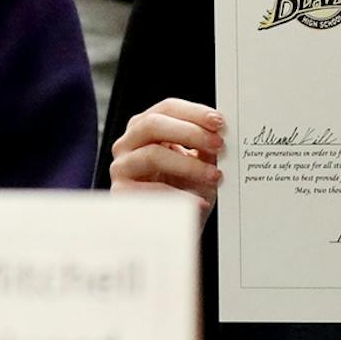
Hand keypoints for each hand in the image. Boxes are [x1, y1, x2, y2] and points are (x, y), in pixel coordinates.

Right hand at [108, 97, 223, 222]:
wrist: (173, 231)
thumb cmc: (186, 193)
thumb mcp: (200, 165)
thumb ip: (205, 147)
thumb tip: (217, 132)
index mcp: (146, 129)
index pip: (166, 108)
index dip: (193, 112)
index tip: (218, 121)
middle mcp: (128, 143)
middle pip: (153, 124)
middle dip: (190, 132)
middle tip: (218, 144)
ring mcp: (122, 167)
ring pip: (152, 154)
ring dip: (188, 164)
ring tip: (213, 176)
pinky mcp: (121, 193)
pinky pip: (151, 189)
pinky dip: (180, 195)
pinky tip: (199, 202)